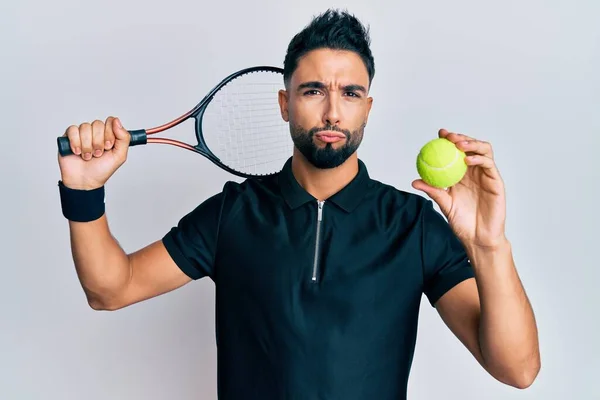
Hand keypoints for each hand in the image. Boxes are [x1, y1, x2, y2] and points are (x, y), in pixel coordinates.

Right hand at [58, 117, 129, 189]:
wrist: (84, 181)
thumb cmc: (102, 170)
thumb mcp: (119, 156)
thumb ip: (123, 138)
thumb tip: (117, 121)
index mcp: (108, 135)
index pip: (110, 121)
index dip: (109, 133)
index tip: (108, 146)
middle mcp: (95, 132)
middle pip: (97, 124)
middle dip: (98, 142)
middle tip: (98, 154)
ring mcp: (82, 134)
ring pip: (85, 127)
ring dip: (87, 145)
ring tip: (87, 156)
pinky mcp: (69, 137)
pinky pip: (72, 130)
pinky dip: (75, 142)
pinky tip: (77, 152)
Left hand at [412, 129, 506, 248]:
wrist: (478, 237)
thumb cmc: (461, 222)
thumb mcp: (444, 204)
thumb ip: (433, 191)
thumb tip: (415, 181)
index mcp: (461, 174)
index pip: (456, 152)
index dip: (449, 140)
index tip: (439, 134)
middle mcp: (474, 172)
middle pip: (471, 146)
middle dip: (460, 137)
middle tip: (449, 136)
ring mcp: (486, 175)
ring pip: (483, 150)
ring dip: (472, 143)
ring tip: (459, 144)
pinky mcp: (496, 181)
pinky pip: (489, 165)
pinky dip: (479, 158)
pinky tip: (467, 159)